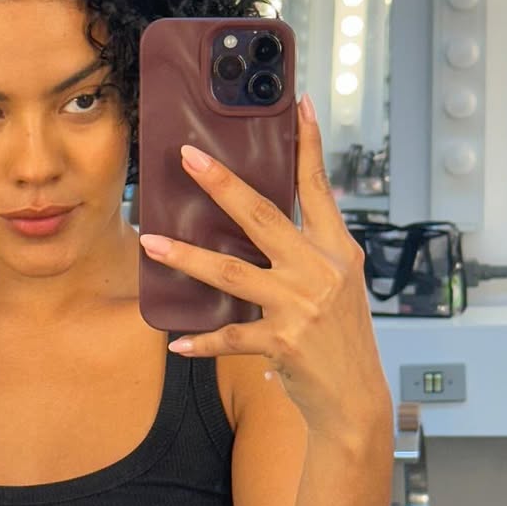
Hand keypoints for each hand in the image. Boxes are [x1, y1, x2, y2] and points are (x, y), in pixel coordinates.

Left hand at [138, 93, 390, 439]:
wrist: (356, 399)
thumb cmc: (340, 339)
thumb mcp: (337, 286)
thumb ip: (306, 252)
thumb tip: (259, 222)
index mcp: (336, 251)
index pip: (320, 189)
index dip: (309, 146)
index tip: (300, 106)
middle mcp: (320, 272)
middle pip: (263, 217)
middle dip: (223, 184)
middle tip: (188, 158)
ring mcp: (301, 306)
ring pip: (231, 273)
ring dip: (186, 257)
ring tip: (150, 243)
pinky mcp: (283, 342)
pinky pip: (229, 336)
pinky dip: (200, 341)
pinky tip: (175, 340)